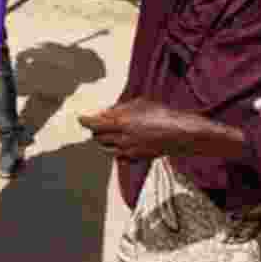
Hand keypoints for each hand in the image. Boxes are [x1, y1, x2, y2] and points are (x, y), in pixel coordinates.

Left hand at [78, 98, 246, 160]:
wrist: (180, 133)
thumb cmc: (162, 113)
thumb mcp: (139, 103)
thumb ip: (121, 108)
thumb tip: (106, 112)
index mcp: (121, 123)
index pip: (94, 124)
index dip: (85, 121)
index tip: (80, 118)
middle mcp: (122, 139)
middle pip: (98, 137)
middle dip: (96, 130)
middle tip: (98, 123)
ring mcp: (129, 150)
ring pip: (106, 148)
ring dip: (104, 141)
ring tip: (109, 133)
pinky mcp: (136, 158)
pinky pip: (119, 156)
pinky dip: (116, 149)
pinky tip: (121, 143)